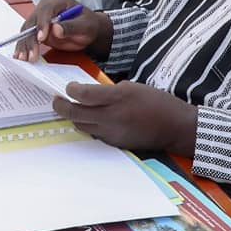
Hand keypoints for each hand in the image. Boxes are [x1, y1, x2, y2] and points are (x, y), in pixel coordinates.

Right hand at [14, 0, 112, 61]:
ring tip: (23, 58)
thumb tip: (56, 29)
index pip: (46, 9)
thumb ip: (71, 27)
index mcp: (58, 1)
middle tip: (31, 54)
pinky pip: (28, 37)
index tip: (42, 38)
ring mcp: (40, 19)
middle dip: (30, 38)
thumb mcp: (85, 25)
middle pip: (33, 21)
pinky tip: (21, 56)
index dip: (42, 23)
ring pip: (27, 30)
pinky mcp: (37, 30)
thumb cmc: (88, 25)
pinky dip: (24, 47)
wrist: (88, 30)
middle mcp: (45, 8)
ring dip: (24, 44)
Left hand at [54, 81, 197, 154]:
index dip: (71, 90)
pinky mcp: (115, 143)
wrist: (174, 127)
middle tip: (55, 100)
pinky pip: (94, 134)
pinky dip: (86, 126)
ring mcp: (112, 133)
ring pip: (81, 126)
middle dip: (61, 106)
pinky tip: (86, 119)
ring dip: (72, 117)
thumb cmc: (156, 102)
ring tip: (67, 108)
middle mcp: (112, 117)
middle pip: (76, 114)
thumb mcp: (132, 87)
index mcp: (118, 97)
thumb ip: (109, 91)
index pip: (84, 95)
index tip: (68, 87)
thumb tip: (88, 94)